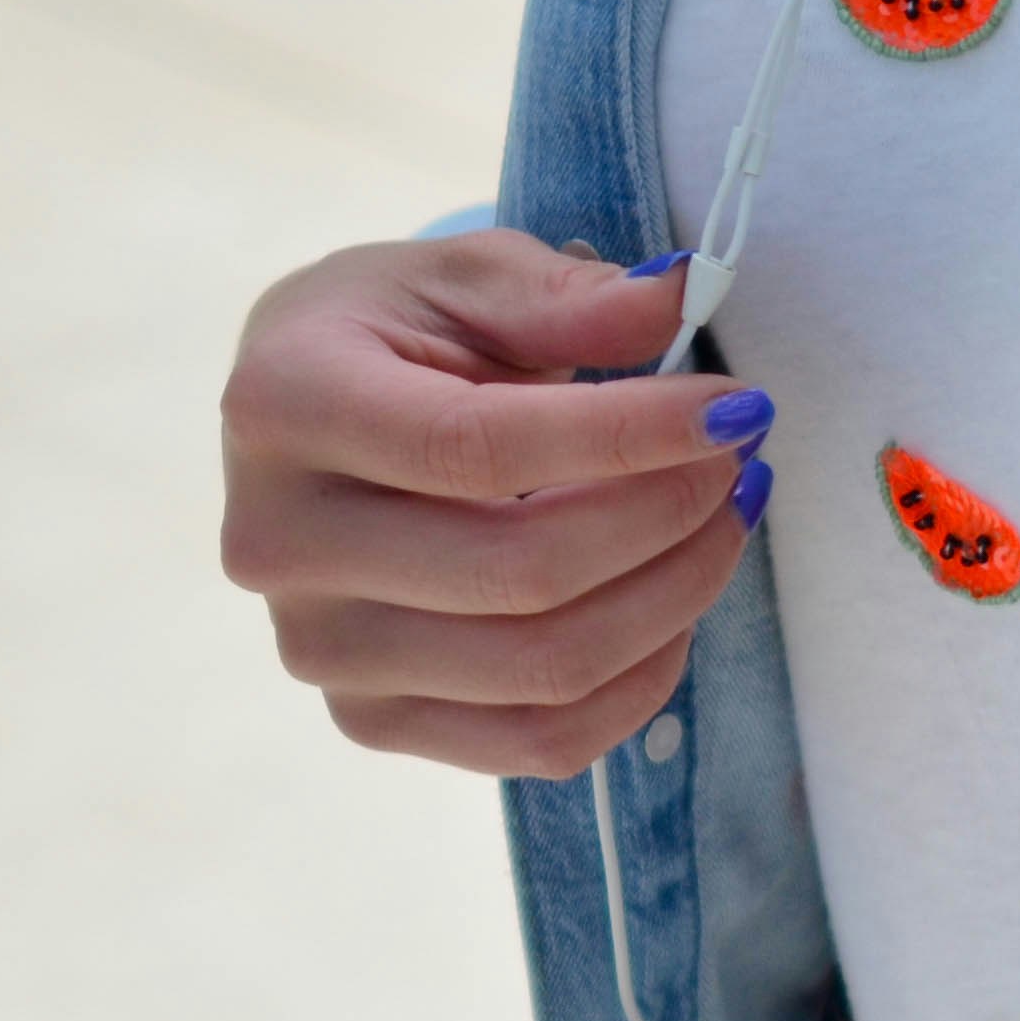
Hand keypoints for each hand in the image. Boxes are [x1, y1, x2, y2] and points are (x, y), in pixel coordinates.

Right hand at [217, 231, 773, 778]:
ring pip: (545, 669)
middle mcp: (279, 542)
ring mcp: (320, 649)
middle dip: (669, 515)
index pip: (478, 447)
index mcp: (284, 406)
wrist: (314, 419)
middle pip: (521, 574)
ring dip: (675, 596)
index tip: (737, 408)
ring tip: (724, 520)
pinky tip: (675, 605)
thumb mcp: (467, 278)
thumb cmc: (398, 335)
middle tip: (741, 461)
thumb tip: (678, 298)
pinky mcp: (372, 720)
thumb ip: (567, 295)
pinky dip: (641, 680)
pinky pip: (542, 742)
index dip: (629, 435)